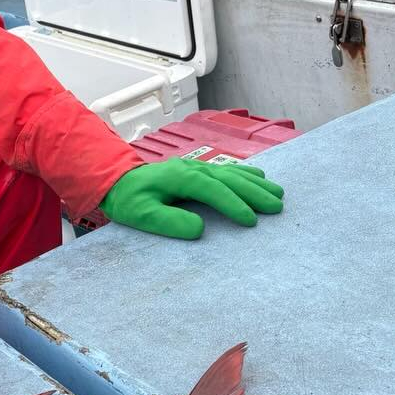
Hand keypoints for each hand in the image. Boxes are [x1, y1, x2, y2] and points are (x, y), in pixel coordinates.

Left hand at [99, 159, 284, 240]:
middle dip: (255, 193)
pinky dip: (246, 175)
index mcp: (180, 178)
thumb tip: (199, 228)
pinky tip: (259, 179)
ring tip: (278, 194)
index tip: (251, 221)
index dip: (233, 204)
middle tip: (277, 208)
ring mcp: (195, 166)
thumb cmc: (128, 200)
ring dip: (256, 183)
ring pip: (232, 172)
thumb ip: (168, 221)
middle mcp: (192, 168)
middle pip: (230, 179)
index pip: (213, 190)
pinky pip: (227, 170)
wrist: (116, 180)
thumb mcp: (141, 214)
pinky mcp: (196, 170)